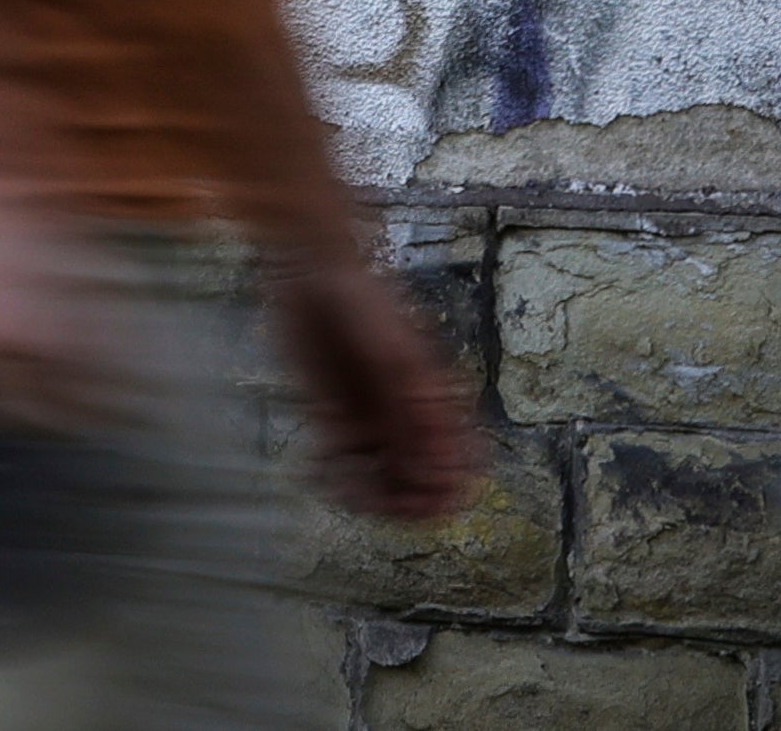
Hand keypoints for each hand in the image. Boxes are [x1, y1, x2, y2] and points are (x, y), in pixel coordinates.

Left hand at [274, 263, 483, 520]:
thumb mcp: (394, 356)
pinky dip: (335, 479)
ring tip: (348, 486)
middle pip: (423, 485)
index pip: (465, 464)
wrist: (314, 277)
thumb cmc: (364, 305)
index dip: (453, 489)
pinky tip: (321, 466)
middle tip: (389, 501)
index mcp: (436, 403)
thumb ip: (414, 407)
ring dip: (371, 498)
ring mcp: (372, 423)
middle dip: (410, 502)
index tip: (429, 492)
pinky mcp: (334, 421)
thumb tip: (437, 462)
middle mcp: (407, 420)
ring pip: (383, 485)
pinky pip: (341, 467)